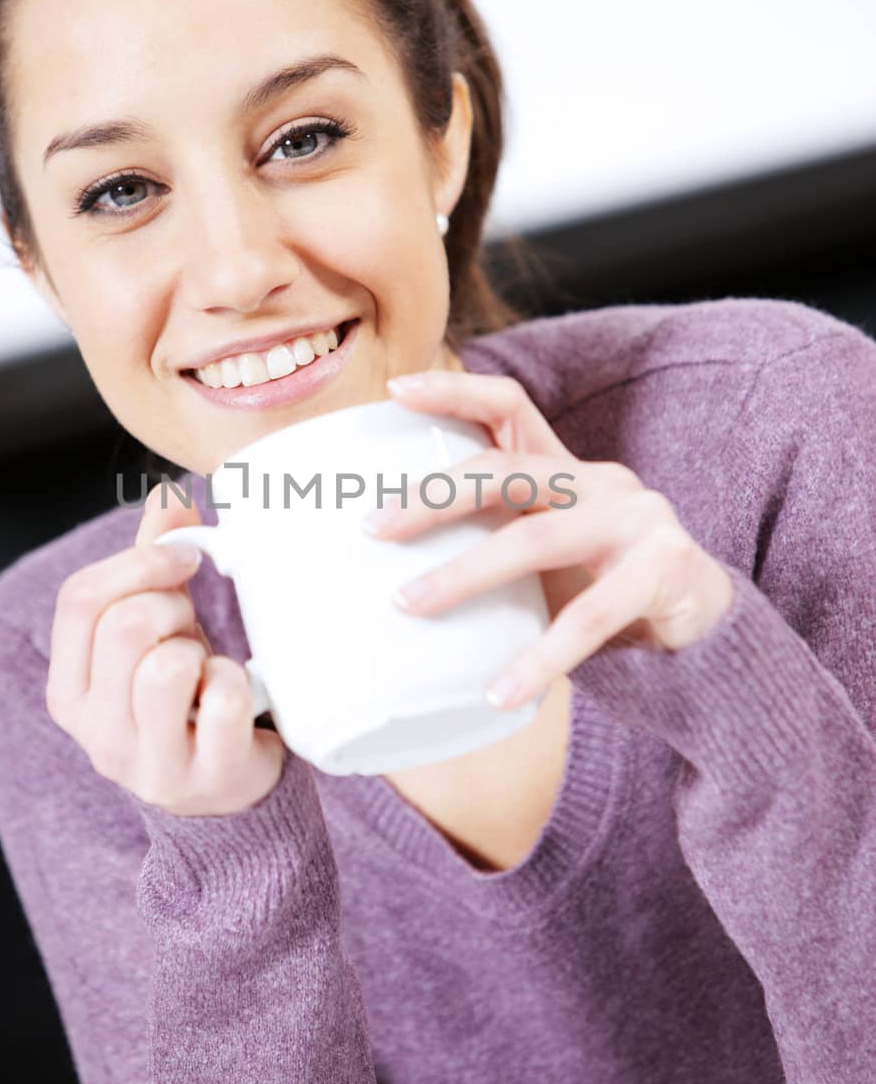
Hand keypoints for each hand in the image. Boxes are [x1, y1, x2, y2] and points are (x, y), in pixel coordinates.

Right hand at [45, 481, 284, 813]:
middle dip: (173, 606)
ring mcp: (148, 764)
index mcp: (70, 689)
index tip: (184, 559)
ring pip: (166, 667)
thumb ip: (154, 563)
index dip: (138, 563)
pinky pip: (222, 700)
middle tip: (195, 624)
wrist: (228, 787)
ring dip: (201, 651)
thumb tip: (168, 494)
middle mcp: (96, 733)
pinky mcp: (205, 778)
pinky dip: (238, 684)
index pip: (79, 599)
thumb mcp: (160, 629)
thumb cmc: (186, 696)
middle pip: (125, 627)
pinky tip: (237, 697)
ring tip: (207, 669)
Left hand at [363, 368, 734, 710]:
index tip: (396, 390)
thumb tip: (389, 573)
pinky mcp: (665, 570)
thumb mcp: (548, 558)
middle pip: (507, 471)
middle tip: (375, 529)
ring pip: (536, 540)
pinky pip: (590, 618)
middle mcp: (602, 482)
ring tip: (409, 606)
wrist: (707, 638)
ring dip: (465, 575)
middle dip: (434, 496)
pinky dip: (540, 659)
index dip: (455, 392)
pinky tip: (501, 692)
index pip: (510, 407)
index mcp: (567, 471)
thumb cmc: (608, 595)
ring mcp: (638, 521)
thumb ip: (496, 544)